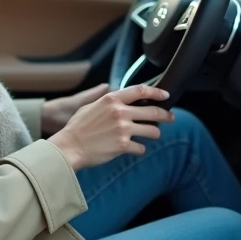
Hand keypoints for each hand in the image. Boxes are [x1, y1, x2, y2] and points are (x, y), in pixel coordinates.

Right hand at [48, 84, 173, 170]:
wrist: (69, 147)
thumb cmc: (77, 127)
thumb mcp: (90, 106)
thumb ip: (107, 101)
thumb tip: (120, 99)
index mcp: (111, 99)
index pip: (140, 91)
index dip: (156, 92)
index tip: (166, 95)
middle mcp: (120, 112)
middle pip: (153, 112)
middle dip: (166, 115)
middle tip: (170, 117)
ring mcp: (123, 129)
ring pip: (152, 131)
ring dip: (154, 134)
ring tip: (151, 135)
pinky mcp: (123, 145)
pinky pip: (141, 148)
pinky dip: (139, 149)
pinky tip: (134, 149)